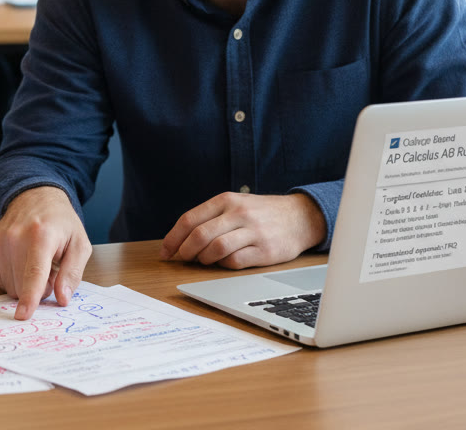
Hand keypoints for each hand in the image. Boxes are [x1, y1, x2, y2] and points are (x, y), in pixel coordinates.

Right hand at [0, 186, 91, 319]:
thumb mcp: (80, 244)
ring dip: (25, 283)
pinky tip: (22, 260)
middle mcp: (15, 237)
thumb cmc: (61, 223)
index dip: (30, 296)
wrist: (35, 197)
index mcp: (41, 235)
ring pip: (10, 286)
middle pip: (22, 286)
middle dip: (39, 288)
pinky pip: (0, 279)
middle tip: (50, 269)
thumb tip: (62, 299)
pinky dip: (13, 276)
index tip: (23, 315)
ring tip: (36, 261)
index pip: (34, 272)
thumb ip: (73, 273)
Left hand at [159, 192, 326, 268]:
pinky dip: (224, 265)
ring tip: (205, 260)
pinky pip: (235, 262)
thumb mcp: (236, 203)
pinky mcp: (265, 250)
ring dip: (204, 259)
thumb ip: (210, 217)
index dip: (173, 238)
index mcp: (226, 200)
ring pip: (216, 249)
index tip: (165, 252)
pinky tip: (225, 262)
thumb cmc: (261, 213)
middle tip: (183, 259)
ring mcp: (253, 231)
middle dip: (185, 251)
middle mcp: (239, 213)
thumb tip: (180, 240)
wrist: (300, 217)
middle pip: (200, 235)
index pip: (190, 219)